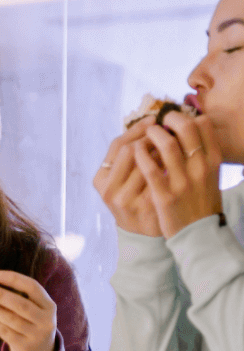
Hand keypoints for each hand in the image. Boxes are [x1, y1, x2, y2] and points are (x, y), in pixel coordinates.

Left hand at [0, 271, 56, 350]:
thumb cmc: (31, 322)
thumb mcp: (34, 309)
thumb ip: (18, 295)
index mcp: (49, 305)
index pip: (33, 287)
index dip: (14, 279)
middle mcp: (46, 320)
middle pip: (20, 304)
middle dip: (0, 295)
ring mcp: (36, 335)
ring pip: (9, 319)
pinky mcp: (24, 346)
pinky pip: (3, 331)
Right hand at [93, 116, 162, 236]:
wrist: (143, 235)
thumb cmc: (134, 200)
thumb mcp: (120, 180)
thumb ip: (126, 157)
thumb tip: (145, 121)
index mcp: (100, 181)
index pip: (117, 145)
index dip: (136, 129)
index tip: (152, 119)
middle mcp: (110, 191)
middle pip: (130, 149)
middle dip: (150, 136)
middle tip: (165, 130)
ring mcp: (127, 199)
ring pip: (146, 160)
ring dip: (161, 148)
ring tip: (171, 145)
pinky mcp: (147, 205)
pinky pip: (160, 175)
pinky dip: (169, 163)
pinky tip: (176, 160)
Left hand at [135, 112, 222, 238]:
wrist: (199, 235)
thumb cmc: (201, 203)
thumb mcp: (210, 176)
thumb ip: (200, 156)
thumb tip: (185, 132)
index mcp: (214, 161)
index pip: (203, 125)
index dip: (185, 116)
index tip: (173, 118)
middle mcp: (200, 168)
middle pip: (186, 129)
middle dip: (169, 119)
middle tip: (158, 120)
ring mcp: (183, 182)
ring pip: (167, 145)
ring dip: (152, 134)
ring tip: (146, 134)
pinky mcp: (165, 196)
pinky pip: (150, 169)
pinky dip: (141, 155)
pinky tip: (136, 151)